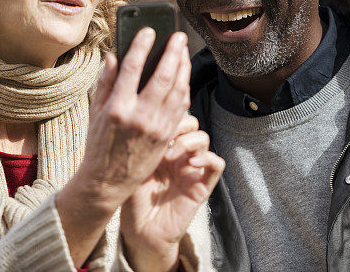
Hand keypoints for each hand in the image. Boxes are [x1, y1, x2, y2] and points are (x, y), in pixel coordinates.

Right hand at [71, 28, 191, 208]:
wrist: (107, 182)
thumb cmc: (98, 144)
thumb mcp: (95, 112)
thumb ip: (105, 82)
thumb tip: (114, 55)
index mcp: (117, 108)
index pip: (132, 68)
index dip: (142, 45)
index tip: (148, 30)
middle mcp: (139, 117)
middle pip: (162, 76)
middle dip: (173, 52)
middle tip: (178, 36)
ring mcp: (156, 127)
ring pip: (177, 90)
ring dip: (183, 67)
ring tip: (183, 51)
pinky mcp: (167, 136)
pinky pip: (181, 107)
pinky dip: (184, 87)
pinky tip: (183, 75)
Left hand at [120, 113, 224, 270]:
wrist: (141, 231)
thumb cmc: (133, 201)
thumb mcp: (133, 168)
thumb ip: (142, 146)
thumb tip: (145, 122)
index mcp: (162, 148)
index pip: (174, 119)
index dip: (168, 117)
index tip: (154, 125)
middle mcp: (179, 155)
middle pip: (191, 124)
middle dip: (180, 126)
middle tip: (164, 139)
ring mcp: (191, 169)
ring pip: (203, 139)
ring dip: (189, 141)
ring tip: (171, 155)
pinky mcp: (202, 185)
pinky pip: (216, 164)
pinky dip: (208, 158)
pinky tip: (191, 164)